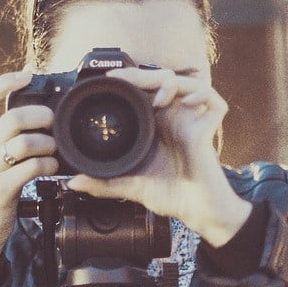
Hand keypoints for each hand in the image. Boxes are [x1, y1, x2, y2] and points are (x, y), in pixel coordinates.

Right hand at [0, 71, 59, 261]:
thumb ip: (13, 133)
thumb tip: (43, 107)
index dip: (5, 82)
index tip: (28, 76)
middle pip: (11, 118)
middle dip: (39, 116)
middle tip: (53, 123)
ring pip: (21, 144)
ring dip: (46, 145)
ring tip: (53, 151)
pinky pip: (27, 170)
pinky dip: (46, 167)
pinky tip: (51, 169)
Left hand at [65, 66, 251, 247]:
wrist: (195, 211)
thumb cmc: (170, 195)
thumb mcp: (129, 186)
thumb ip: (103, 183)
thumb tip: (73, 183)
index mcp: (156, 125)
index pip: (144, 91)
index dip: (131, 79)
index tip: (110, 78)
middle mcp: (174, 119)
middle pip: (163, 81)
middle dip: (144, 75)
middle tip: (124, 78)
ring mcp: (192, 122)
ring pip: (188, 84)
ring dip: (171, 83)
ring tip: (158, 99)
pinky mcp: (208, 130)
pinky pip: (214, 102)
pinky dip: (202, 94)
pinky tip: (187, 103)